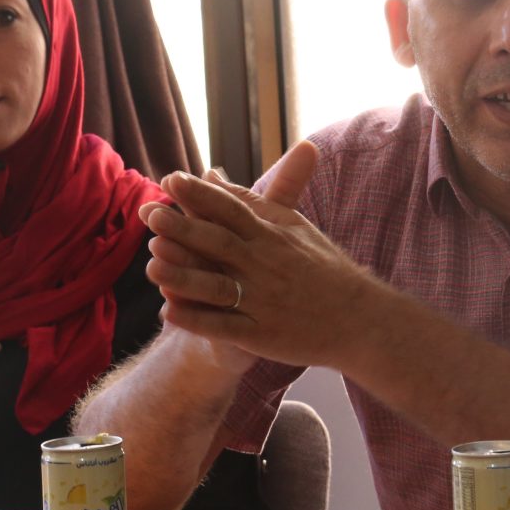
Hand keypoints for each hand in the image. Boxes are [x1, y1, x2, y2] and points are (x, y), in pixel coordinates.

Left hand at [138, 141, 368, 367]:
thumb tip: (214, 175)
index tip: (172, 179)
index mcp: (274, 236)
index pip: (233, 210)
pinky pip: (224, 327)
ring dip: (184, 276)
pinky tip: (169, 312)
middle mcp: (267, 265)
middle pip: (220, 244)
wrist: (359, 318)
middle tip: (150, 214)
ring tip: (151, 264)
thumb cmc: (324, 268)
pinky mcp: (262, 334)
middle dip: (184, 229)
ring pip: (218, 287)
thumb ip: (254, 202)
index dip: (201, 195)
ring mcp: (264, 301)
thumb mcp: (295, 228)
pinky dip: (197, 320)